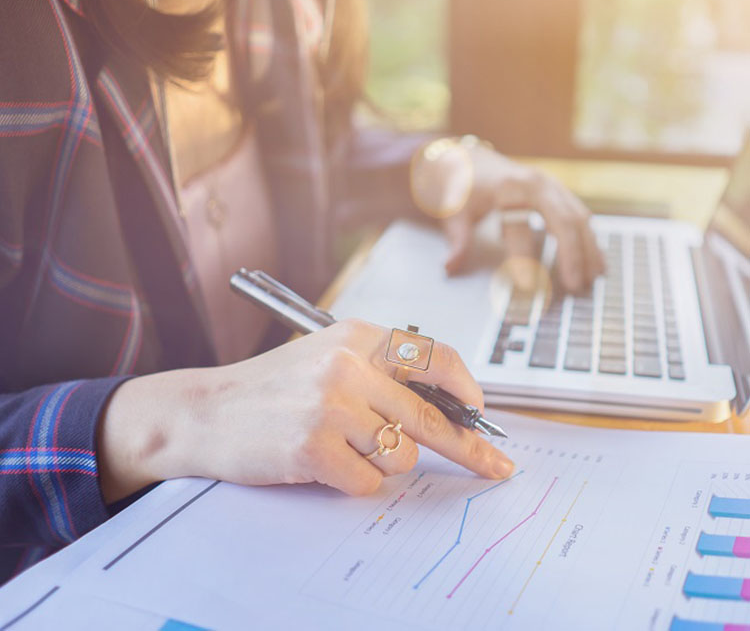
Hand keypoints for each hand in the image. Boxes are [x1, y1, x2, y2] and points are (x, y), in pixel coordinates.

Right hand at [97, 319, 514, 501]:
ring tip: (344, 447)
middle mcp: (348, 365)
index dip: (465, 389)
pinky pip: (369, 481)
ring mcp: (330, 406)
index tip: (479, 413)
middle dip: (469, 447)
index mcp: (357, 336)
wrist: (208, 411)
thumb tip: (446, 404)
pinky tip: (325, 463)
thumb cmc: (273, 387)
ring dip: (384, 461)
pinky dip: (356, 481)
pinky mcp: (313, 446)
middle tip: (495, 466)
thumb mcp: (328, 357)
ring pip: (402, 454)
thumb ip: (381, 372)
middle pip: (430, 416)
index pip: (434, 357)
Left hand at [425, 140, 604, 291]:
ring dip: (589, 248)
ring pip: (579, 217)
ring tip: (594, 279)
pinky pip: (580, 215)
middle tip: (576, 286)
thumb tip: (449, 267)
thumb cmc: (462, 187)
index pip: (519, 228)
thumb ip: (457, 240)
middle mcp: (535, 184)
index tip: (528, 286)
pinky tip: (595, 261)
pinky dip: (589, 238)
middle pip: (563, 219)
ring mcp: (550, 186)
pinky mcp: (557, 192)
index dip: (523, 258)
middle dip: (572, 254)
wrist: (469, 160)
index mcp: (508, 188)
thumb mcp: (454, 212)